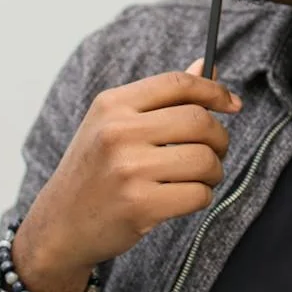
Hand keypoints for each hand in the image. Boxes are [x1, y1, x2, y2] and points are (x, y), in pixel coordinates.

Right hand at [12, 57, 241, 291]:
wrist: (60, 226)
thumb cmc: (95, 171)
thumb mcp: (115, 125)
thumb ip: (162, 98)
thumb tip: (208, 65)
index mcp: (112, 104)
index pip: (178, 84)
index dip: (214, 91)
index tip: (231, 104)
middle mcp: (118, 131)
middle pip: (199, 121)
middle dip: (219, 138)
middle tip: (215, 151)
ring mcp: (128, 169)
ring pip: (205, 160)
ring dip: (213, 172)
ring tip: (199, 178)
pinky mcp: (140, 205)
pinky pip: (198, 194)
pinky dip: (201, 197)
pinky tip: (183, 198)